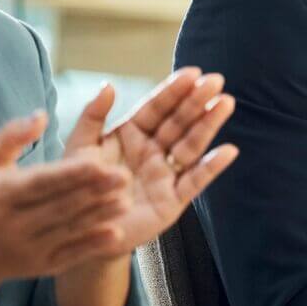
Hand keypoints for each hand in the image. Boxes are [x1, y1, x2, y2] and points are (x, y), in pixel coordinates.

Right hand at [0, 112, 134, 290]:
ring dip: (100, 216)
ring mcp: (29, 248)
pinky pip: (71, 255)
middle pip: (60, 206)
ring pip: (69, 230)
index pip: (41, 183)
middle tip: (124, 176)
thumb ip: (12, 136)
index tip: (98, 162)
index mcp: (3, 194)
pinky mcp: (41, 267)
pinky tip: (116, 233)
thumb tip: (41, 115)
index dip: (70, 174)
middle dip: (94, 192)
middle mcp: (15, 224)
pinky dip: (93, 246)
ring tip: (127, 200)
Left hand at [63, 68, 237, 257]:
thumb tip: (109, 85)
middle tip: (216, 80)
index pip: (156, 108)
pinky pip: (195, 181)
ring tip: (226, 103)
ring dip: (209, 124)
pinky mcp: (173, 201)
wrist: (80, 232)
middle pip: (179, 122)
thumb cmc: (79, 188)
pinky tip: (227, 151)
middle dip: (197, 101)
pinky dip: (211, 167)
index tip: (192, 73)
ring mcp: (165, 174)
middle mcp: (153, 151)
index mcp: (132, 134)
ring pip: (191, 145)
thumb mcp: (79, 149)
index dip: (173, 90)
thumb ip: (92, 116)